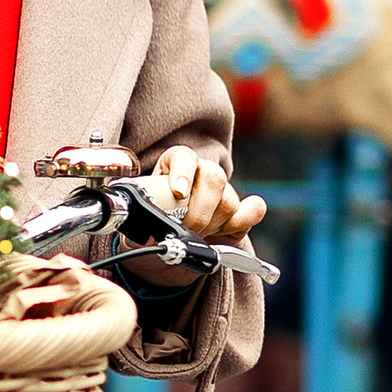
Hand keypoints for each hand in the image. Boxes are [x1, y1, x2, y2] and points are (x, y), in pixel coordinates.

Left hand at [132, 145, 267, 289]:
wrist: (170, 221)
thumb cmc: (154, 211)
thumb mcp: (142, 209)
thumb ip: (140, 217)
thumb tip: (138, 233)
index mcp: (176, 161)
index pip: (184, 158)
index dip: (183, 173)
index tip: (178, 192)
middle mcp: (203, 170)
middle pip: (214, 179)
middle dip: (199, 211)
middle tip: (186, 228)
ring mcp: (224, 189)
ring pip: (229, 203)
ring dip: (212, 225)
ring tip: (193, 233)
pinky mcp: (240, 208)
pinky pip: (252, 212)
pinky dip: (241, 224)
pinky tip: (223, 233)